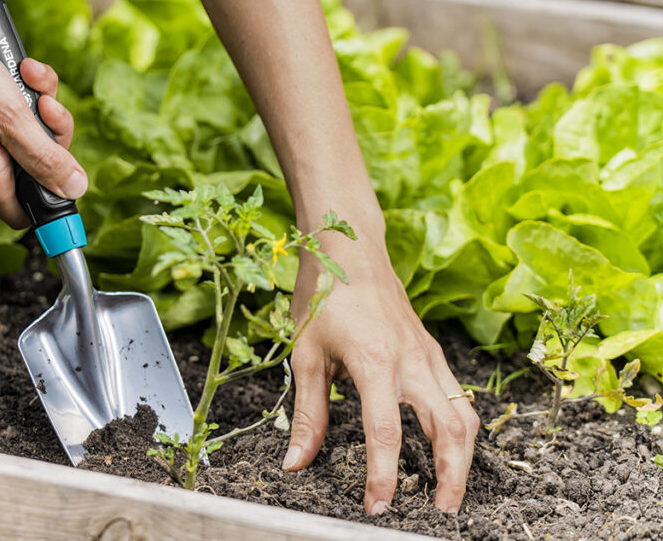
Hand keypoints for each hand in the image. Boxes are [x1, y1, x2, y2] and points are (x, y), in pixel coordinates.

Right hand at [0, 16, 86, 227]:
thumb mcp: (12, 119)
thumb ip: (45, 158)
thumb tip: (75, 190)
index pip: (26, 212)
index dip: (52, 200)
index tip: (69, 175)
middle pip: (39, 165)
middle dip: (54, 133)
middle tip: (46, 107)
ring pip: (32, 131)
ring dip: (43, 101)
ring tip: (31, 77)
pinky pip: (17, 109)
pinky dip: (26, 88)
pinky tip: (23, 67)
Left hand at [283, 229, 479, 514]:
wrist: (349, 248)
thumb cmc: (323, 295)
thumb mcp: (306, 354)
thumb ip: (307, 413)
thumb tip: (295, 461)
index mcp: (375, 361)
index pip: (386, 433)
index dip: (384, 476)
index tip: (378, 506)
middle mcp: (411, 360)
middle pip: (449, 429)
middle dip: (450, 476)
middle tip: (440, 511)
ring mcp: (428, 354)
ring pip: (464, 413)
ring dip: (462, 456)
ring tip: (449, 490)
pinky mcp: (433, 350)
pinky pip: (458, 395)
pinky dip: (460, 427)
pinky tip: (447, 446)